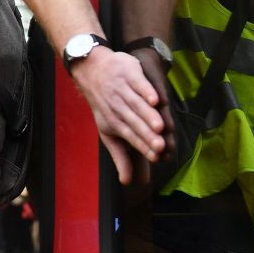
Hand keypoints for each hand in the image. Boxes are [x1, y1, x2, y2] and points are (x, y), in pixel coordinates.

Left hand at [69, 46, 165, 183]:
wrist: (92, 70)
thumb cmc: (104, 106)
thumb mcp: (108, 131)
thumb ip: (120, 155)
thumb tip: (126, 182)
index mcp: (113, 122)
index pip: (129, 137)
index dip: (142, 147)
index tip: (156, 157)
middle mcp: (117, 107)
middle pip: (134, 123)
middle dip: (147, 135)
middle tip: (161, 147)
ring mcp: (122, 90)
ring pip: (136, 105)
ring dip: (148, 116)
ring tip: (160, 127)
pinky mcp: (129, 73)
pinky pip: (138, 84)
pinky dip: (146, 92)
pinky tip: (156, 100)